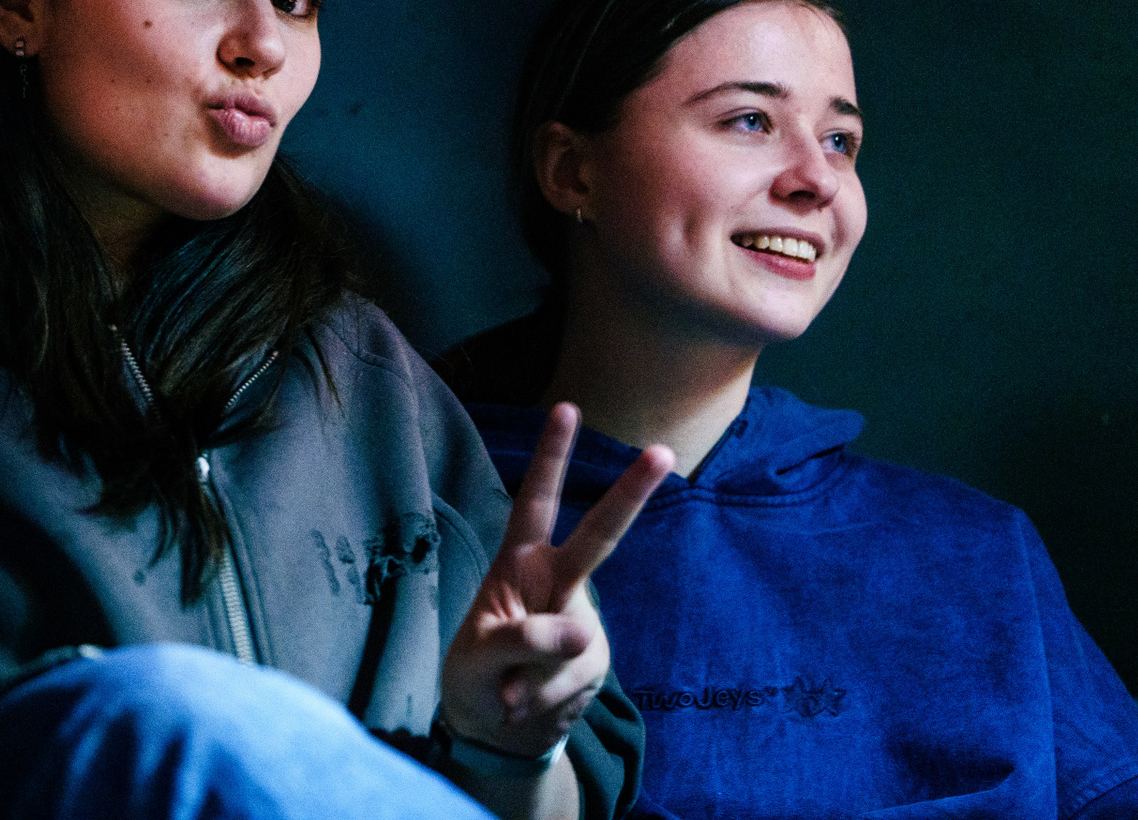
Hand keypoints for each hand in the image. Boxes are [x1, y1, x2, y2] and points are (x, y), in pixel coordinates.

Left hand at [440, 403, 672, 756]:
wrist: (495, 729)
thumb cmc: (475, 676)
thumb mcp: (477, 658)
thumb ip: (520, 641)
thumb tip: (579, 639)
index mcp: (519, 562)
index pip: (535, 502)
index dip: (550, 458)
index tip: (567, 408)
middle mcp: (557, 580)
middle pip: (599, 536)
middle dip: (630, 494)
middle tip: (663, 453)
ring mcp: (582, 620)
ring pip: (570, 646)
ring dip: (530, 679)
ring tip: (506, 689)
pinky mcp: (596, 660)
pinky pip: (573, 681)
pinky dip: (543, 699)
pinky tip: (526, 704)